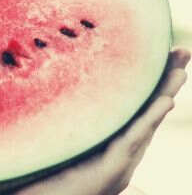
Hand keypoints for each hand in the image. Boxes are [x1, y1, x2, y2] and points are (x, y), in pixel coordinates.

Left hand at [13, 48, 189, 194]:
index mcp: (110, 138)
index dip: (150, 79)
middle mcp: (120, 149)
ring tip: (181, 72)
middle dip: (166, 80)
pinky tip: (166, 101)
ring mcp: (120, 160)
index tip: (163, 51)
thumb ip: (66, 116)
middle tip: (183, 52)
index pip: (134, 103)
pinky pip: (133, 139)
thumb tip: (53, 80)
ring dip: (165, 95)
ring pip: (146, 122)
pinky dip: (150, 119)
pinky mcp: (113, 169)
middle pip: (147, 109)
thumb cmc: (47, 172)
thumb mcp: (60, 137)